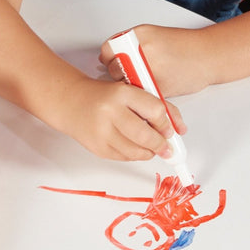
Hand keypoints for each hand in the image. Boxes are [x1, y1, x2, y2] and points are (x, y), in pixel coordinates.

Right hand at [58, 77, 184, 161]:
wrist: (71, 101)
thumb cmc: (103, 96)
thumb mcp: (128, 91)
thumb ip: (152, 104)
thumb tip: (177, 128)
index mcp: (122, 93)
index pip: (155, 110)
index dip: (166, 124)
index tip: (169, 130)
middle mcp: (111, 111)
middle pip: (146, 135)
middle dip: (161, 145)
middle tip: (166, 147)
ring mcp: (102, 131)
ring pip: (136, 151)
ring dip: (149, 152)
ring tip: (152, 148)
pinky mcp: (98, 147)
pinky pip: (124, 157)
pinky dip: (134, 155)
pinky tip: (134, 148)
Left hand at [99, 24, 209, 96]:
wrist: (208, 56)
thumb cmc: (185, 47)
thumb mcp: (154, 34)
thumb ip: (132, 43)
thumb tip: (111, 56)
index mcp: (139, 35)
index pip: (107, 50)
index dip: (109, 59)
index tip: (114, 62)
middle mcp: (141, 51)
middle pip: (114, 69)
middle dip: (119, 74)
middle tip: (132, 73)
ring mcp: (148, 70)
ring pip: (125, 84)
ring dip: (130, 85)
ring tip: (145, 79)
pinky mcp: (156, 89)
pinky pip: (140, 95)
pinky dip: (143, 94)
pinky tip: (153, 86)